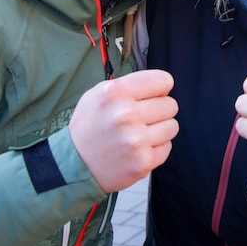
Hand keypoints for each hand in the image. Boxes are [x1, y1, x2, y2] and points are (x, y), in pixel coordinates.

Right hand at [69, 70, 178, 192]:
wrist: (74, 164)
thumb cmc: (89, 126)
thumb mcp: (98, 94)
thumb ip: (129, 84)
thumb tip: (161, 83)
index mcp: (115, 93)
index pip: (163, 81)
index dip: (160, 88)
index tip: (154, 94)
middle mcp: (126, 114)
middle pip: (171, 104)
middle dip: (159, 110)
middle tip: (142, 118)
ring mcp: (135, 140)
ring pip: (172, 126)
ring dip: (159, 129)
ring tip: (139, 134)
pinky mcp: (143, 161)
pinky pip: (167, 146)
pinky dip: (156, 148)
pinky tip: (138, 148)